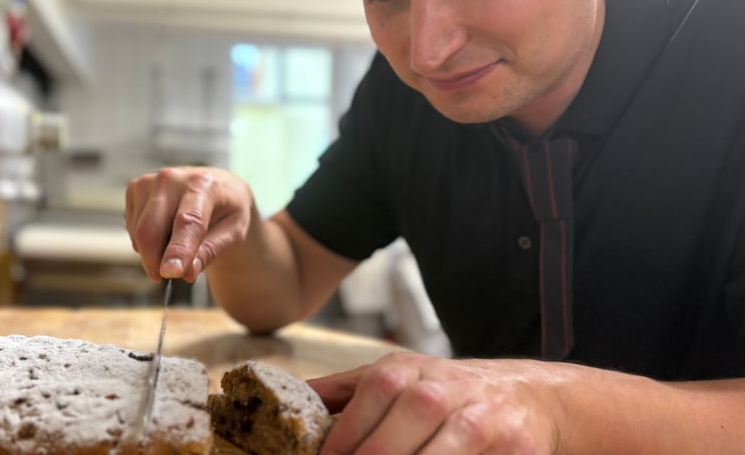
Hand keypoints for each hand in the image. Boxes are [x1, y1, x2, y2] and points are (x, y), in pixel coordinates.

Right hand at [125, 167, 252, 282]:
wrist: (218, 187)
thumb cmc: (227, 209)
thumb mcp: (233, 232)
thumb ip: (210, 251)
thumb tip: (187, 273)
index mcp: (203, 185)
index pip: (187, 221)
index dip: (177, 250)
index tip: (170, 273)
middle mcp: (172, 178)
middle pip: (151, 230)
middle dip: (155, 262)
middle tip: (169, 277)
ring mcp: (149, 181)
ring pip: (138, 233)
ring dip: (152, 253)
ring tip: (177, 246)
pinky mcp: (135, 188)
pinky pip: (132, 229)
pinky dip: (145, 242)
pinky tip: (164, 234)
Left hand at [309, 351, 563, 454]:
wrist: (526, 395)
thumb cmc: (445, 392)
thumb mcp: (397, 377)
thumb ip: (344, 391)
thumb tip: (291, 396)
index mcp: (406, 371)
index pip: (371, 396)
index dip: (344, 437)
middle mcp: (442, 391)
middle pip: (399, 431)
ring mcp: (480, 420)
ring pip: (438, 454)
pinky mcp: (516, 447)